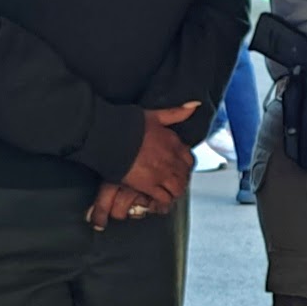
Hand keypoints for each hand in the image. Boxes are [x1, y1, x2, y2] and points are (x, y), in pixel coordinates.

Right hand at [91, 111, 197, 229]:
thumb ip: (176, 112)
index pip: (189, 160)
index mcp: (174, 143)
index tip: (177, 167)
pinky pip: (164, 198)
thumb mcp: (156, 115)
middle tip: (171, 182)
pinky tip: (158, 199)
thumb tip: (195, 104)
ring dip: (174, 191)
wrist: (111, 137)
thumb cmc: (130, 124)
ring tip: (166, 191)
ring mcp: (162, 174)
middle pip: (185, 176)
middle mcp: (171, 160)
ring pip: (178, 189)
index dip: (184, 165)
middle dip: (180, 180)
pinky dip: (163, 201)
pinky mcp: (148, 185)